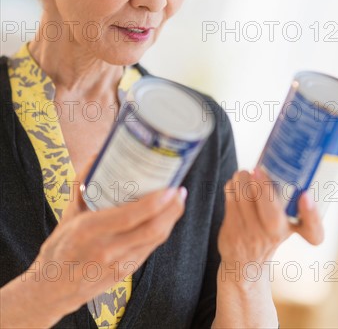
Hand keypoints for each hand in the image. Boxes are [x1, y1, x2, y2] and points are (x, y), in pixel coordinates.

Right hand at [32, 156, 186, 319]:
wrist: (53, 287)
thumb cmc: (61, 245)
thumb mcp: (68, 213)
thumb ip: (83, 184)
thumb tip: (97, 155)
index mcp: (89, 230)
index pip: (130, 217)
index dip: (155, 203)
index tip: (170, 188)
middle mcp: (106, 249)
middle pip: (151, 230)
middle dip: (172, 210)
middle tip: (180, 190)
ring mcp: (117, 265)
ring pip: (154, 241)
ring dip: (171, 220)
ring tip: (178, 200)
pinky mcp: (125, 273)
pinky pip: (149, 249)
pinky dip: (161, 231)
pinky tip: (166, 218)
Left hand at [217, 167, 323, 276]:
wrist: (245, 264)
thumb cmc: (268, 233)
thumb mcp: (285, 222)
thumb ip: (287, 198)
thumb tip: (279, 160)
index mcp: (294, 230)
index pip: (314, 232)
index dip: (312, 214)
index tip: (306, 196)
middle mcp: (276, 236)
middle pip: (273, 215)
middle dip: (263, 187)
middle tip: (257, 170)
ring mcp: (253, 236)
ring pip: (245, 200)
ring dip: (242, 180)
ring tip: (244, 174)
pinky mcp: (233, 233)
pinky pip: (231, 201)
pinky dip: (232, 187)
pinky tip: (235, 184)